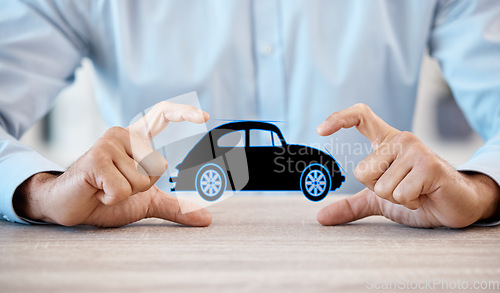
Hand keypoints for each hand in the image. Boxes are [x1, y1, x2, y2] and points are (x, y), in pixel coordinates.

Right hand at [13, 101, 211, 226]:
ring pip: (142, 179)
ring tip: (105, 188)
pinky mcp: (95, 158)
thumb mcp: (146, 201)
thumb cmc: (106, 198)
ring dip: (125, 193)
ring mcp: (108, 144)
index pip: (162, 115)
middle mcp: (122, 135)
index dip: (184, 113)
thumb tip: (206, 219)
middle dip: (142, 186)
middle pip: (158, 166)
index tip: (205, 116)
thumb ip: (174, 206)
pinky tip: (97, 191)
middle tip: (117, 186)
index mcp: (135, 139)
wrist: (70, 207)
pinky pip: (122, 188)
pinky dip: (111, 198)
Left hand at [316, 104, 499, 227]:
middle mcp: (401, 139)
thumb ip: (351, 204)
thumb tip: (321, 216)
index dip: (339, 118)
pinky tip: (424, 196)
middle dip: (378, 191)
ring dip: (396, 198)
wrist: (455, 206)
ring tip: (415, 192)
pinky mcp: (429, 165)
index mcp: (387, 141)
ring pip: (380, 186)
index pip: (361, 116)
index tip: (320, 130)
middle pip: (362, 171)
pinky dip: (410, 202)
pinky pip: (400, 192)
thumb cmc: (419, 197)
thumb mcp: (378, 200)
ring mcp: (416, 150)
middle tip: (401, 189)